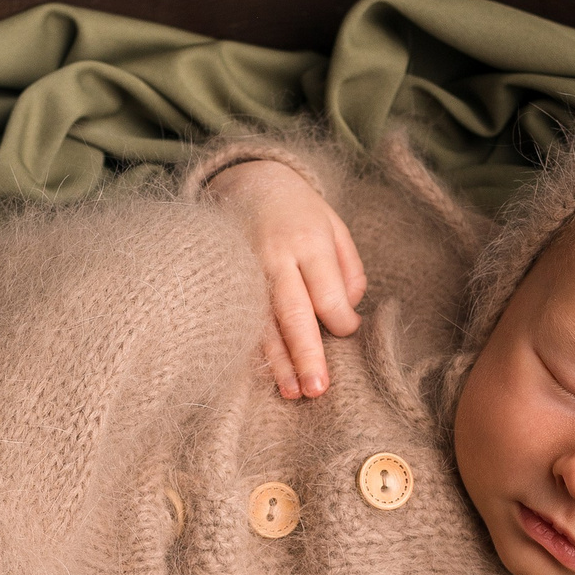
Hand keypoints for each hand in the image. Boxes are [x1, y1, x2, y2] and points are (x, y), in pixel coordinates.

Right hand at [205, 159, 365, 397]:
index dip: (341, 321)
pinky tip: (263, 375)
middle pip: (293, 313)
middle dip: (307, 354)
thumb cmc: (299, 211)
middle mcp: (274, 256)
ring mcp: (244, 271)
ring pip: (263, 324)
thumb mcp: (334, 226)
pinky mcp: (226, 282)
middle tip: (319, 389)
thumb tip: (347, 313)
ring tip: (293, 393)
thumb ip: (348, 269)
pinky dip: (253, 351)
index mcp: (308, 240)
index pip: (328, 294)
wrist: (245, 180)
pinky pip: (240, 322)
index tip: (346, 329)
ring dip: (278, 363)